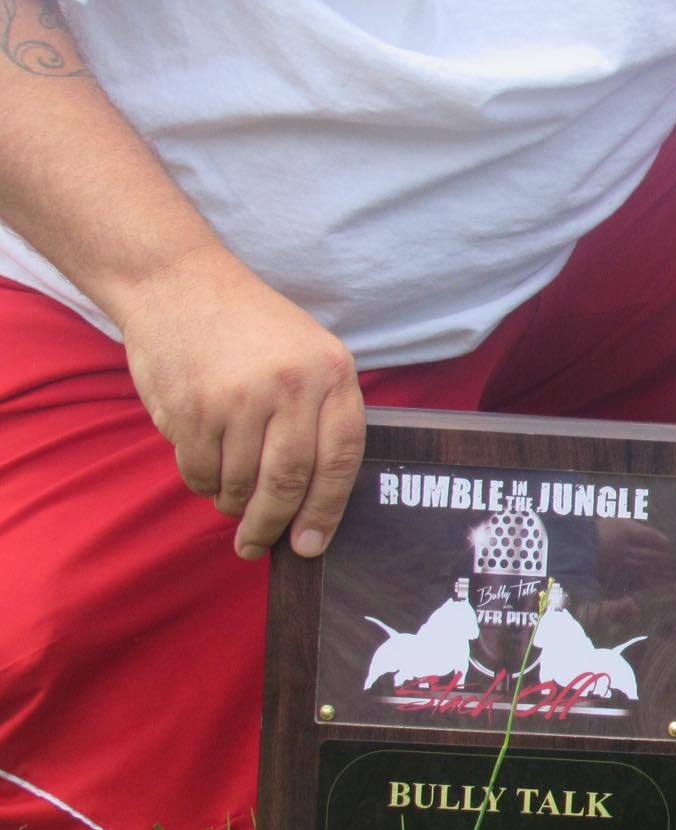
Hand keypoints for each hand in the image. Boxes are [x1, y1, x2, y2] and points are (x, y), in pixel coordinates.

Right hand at [114, 246, 364, 559]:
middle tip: (258, 546)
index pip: (341, 460)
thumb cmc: (253, 328)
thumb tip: (320, 501)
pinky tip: (206, 473)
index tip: (311, 546)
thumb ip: (323, 415)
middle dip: (272, 525)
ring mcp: (237, 398)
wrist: (180, 283)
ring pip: (239, 483)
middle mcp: (289, 387)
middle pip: (287, 482)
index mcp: (331, 374)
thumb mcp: (311, 354)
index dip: (327, 511)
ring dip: (233, 504)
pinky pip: (199, 472)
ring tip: (231, 502)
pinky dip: (202, 484)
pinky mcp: (190, 408)